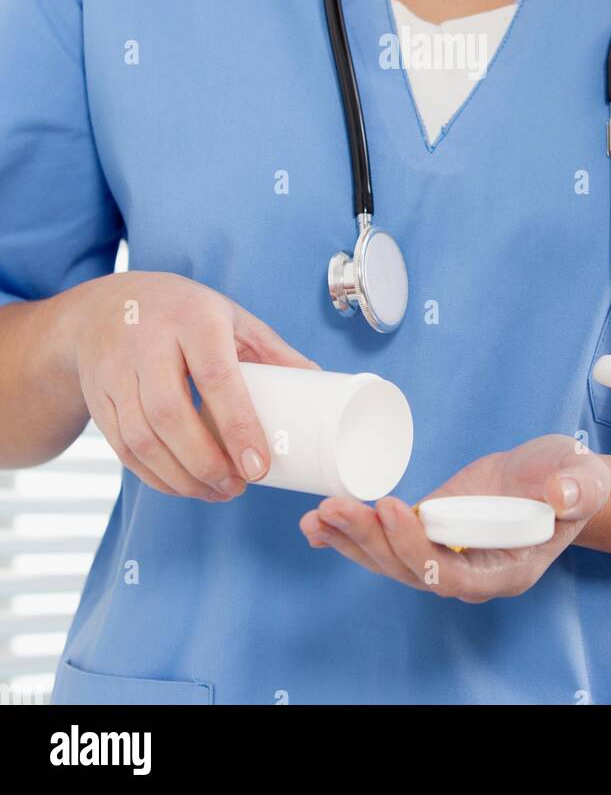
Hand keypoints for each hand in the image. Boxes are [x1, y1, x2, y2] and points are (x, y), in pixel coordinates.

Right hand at [69, 270, 319, 501]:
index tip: (258, 467)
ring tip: (216, 492)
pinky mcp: (98, 398)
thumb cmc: (184, 313)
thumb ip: (273, 352)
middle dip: (205, 463)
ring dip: (180, 477)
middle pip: (170, 414)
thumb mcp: (231, 317)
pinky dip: (153, 476)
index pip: (215, 376)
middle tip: (237, 487)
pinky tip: (181, 485)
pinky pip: (122, 448)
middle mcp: (148, 341)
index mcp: (193, 317)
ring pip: (141, 438)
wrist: (106, 307)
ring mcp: (115, 370)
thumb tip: (323, 385)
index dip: (237, 426)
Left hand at [299, 434, 610, 601]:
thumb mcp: (583, 479)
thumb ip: (576, 488)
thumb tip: (561, 495)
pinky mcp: (428, 530)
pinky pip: (386, 541)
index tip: (393, 508)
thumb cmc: (573, 481)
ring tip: (316, 516)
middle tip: (335, 507)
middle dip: (369, 541)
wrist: (557, 477)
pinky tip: (318, 523)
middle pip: (410, 571)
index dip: (419, 549)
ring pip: (390, 560)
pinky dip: (352, 532)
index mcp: (506, 570)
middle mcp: (469, 573)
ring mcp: (445, 554)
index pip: (455, 576)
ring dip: (351, 538)